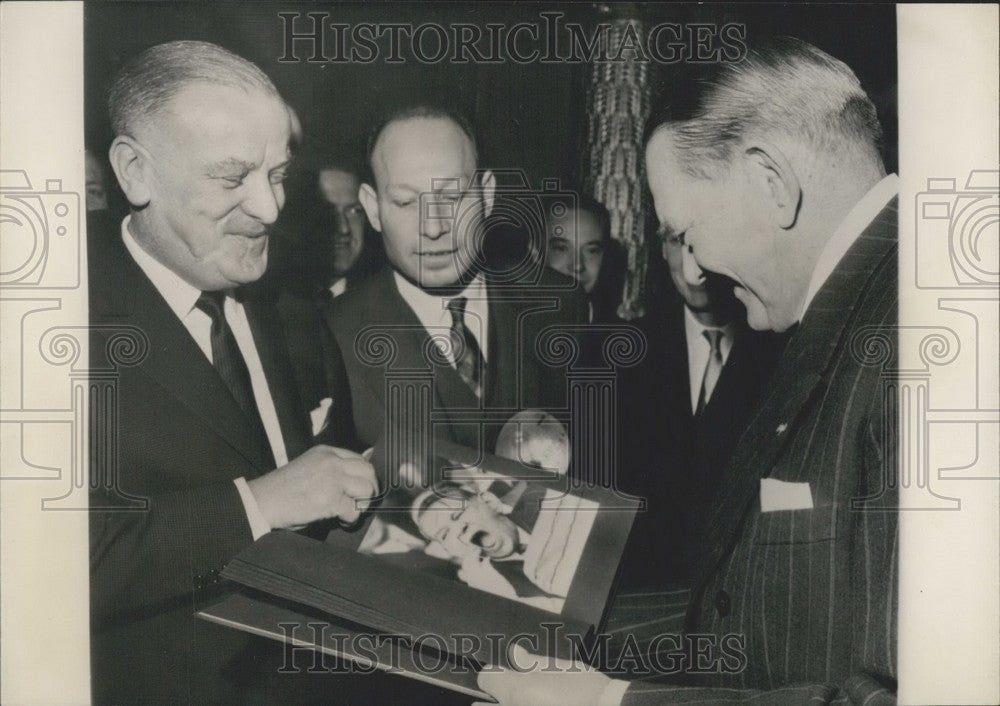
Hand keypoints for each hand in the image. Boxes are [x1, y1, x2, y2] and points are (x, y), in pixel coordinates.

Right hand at [247, 445, 377, 529]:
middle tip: (361, 502)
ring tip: (351, 511)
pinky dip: (351, 519)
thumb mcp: (309, 467)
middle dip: (369, 489)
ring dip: (363, 504)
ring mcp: (332, 479)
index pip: (359, 459)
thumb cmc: (281, 488)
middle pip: (368, 472)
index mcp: (325, 452)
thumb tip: (353, 481)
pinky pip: (354, 510)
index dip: (363, 476)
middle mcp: (331, 462)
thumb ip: (330, 469)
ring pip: (367, 489)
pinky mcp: (330, 500)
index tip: (360, 489)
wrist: (262, 501)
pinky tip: (341, 521)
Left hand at [475, 644, 617, 705]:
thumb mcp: (560, 666)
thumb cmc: (583, 689)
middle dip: (492, 700)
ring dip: (508, 705)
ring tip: (531, 699)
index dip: (494, 673)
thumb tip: (515, 652)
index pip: (485, 678)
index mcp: (514, 690)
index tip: (504, 672)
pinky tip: (539, 704)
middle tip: (512, 692)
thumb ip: (532, 661)